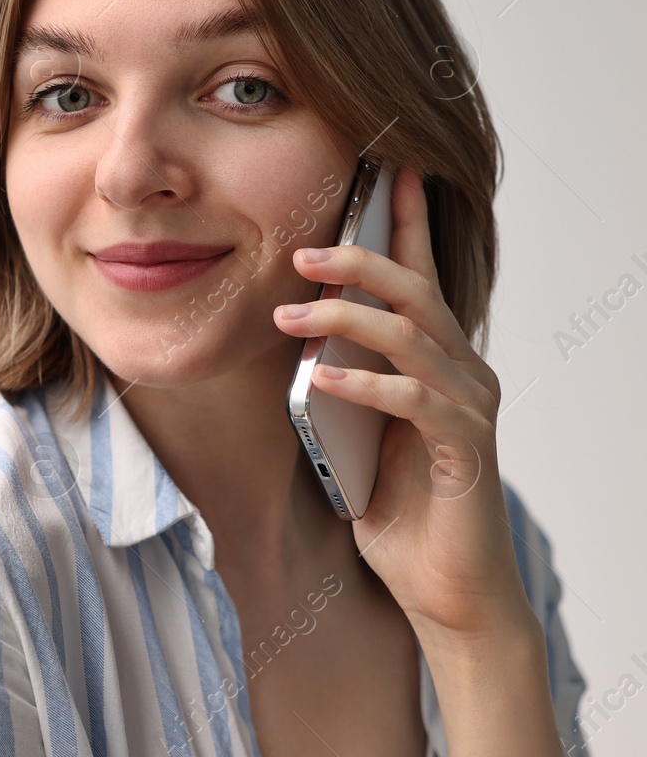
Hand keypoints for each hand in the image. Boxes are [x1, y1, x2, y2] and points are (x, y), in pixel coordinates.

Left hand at [272, 166, 532, 643]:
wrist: (444, 588)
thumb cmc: (397, 507)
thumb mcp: (354, 428)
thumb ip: (337, 379)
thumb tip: (291, 336)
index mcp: (436, 359)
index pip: (419, 274)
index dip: (403, 220)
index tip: (386, 168)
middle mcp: (462, 371)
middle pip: (416, 290)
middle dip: (360, 259)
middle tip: (301, 251)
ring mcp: (468, 407)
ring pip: (411, 335)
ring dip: (345, 319)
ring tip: (288, 315)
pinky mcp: (463, 448)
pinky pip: (413, 399)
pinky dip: (363, 383)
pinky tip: (320, 377)